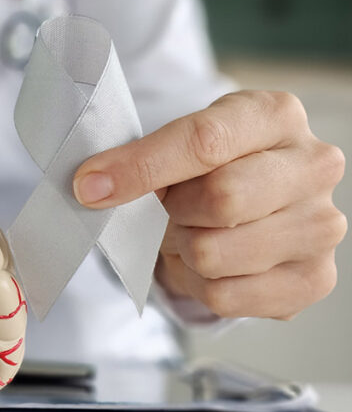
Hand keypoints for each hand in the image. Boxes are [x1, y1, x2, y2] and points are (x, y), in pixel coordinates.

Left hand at [72, 91, 345, 319]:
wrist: (252, 200)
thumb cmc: (210, 164)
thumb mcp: (178, 140)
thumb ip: (142, 156)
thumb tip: (93, 186)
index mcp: (276, 114)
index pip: (204, 141)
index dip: (140, 167)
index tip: (89, 185)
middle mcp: (314, 166)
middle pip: (221, 200)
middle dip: (174, 211)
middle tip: (169, 207)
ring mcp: (322, 226)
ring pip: (216, 254)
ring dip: (183, 250)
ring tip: (191, 232)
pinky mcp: (314, 279)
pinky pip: (226, 296)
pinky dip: (199, 284)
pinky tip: (210, 263)